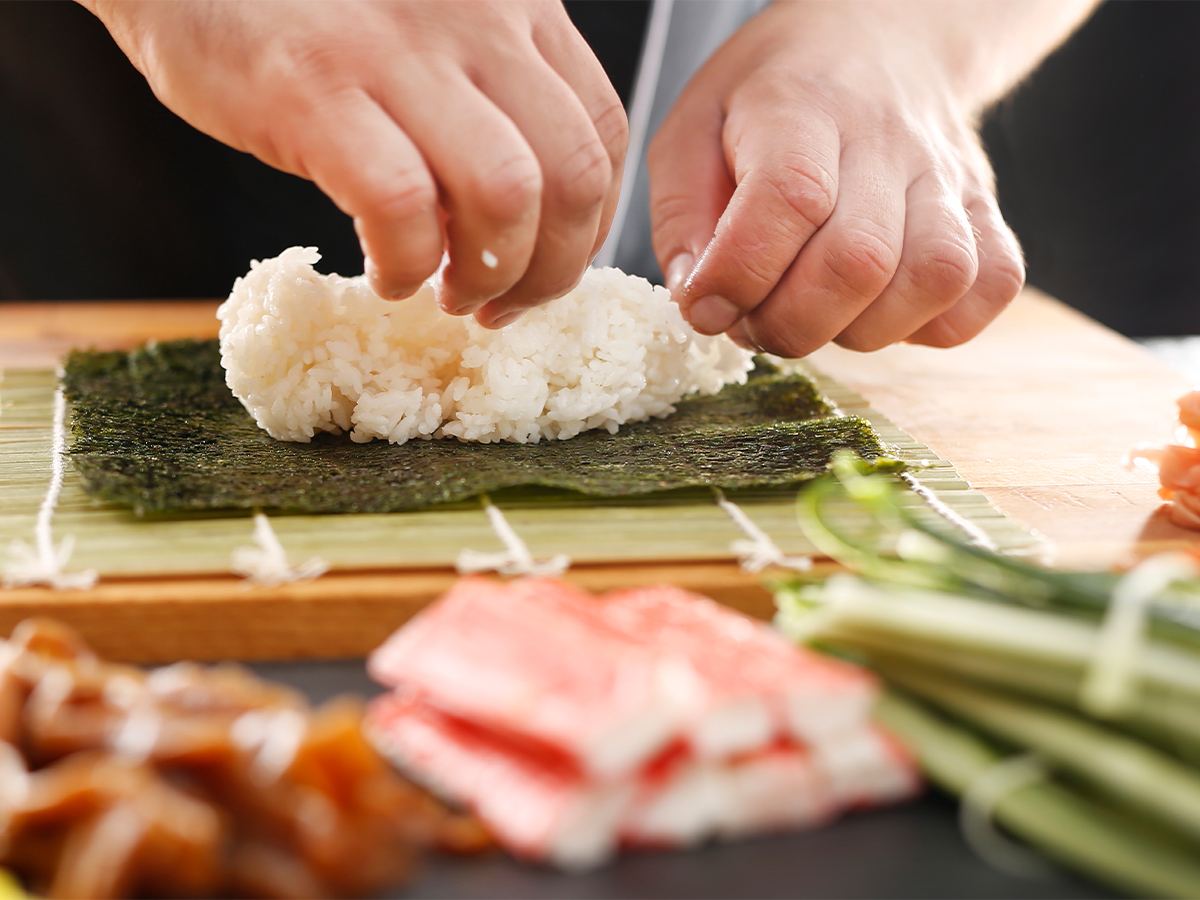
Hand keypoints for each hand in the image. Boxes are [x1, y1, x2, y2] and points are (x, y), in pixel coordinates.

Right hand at [85, 0, 626, 326]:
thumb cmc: (311, 13)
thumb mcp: (434, 33)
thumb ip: (492, 102)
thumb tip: (531, 225)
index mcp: (514, 4)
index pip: (600, 134)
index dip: (587, 227)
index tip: (549, 266)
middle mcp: (474, 17)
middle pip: (571, 174)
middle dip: (551, 269)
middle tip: (502, 302)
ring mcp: (397, 49)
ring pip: (505, 193)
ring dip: (487, 273)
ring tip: (447, 292)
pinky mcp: (316, 88)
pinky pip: (402, 206)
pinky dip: (405, 265)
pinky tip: (386, 273)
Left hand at [649, 1, 1037, 356]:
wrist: (877, 43)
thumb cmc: (772, 100)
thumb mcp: (692, 132)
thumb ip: (683, 219)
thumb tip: (699, 301)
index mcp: (803, 108)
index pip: (791, 197)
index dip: (740, 273)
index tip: (705, 307)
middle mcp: (887, 140)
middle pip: (860, 260)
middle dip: (790, 323)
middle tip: (755, 321)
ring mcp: (948, 177)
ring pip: (934, 279)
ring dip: (861, 330)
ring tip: (818, 313)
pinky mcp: (987, 212)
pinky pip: (987, 289)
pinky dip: (932, 325)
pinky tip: (881, 309)